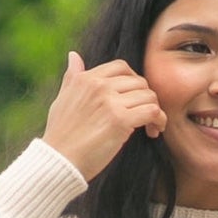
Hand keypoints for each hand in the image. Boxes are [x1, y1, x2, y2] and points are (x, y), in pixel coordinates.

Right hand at [42, 51, 166, 180]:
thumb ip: (72, 77)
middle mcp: (99, 86)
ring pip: (148, 95)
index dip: (133, 81)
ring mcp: (110, 102)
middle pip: (138, 81)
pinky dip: (159, 120)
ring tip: (151, 126)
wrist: (58, 161)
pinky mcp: (120, 120)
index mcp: (86, 79)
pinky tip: (155, 130)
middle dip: (145, 97)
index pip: (120, 67)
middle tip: (145, 116)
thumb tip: (74, 56)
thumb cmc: (60, 136)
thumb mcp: (62, 99)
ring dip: (154, 110)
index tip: (134, 99)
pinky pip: (152, 111)